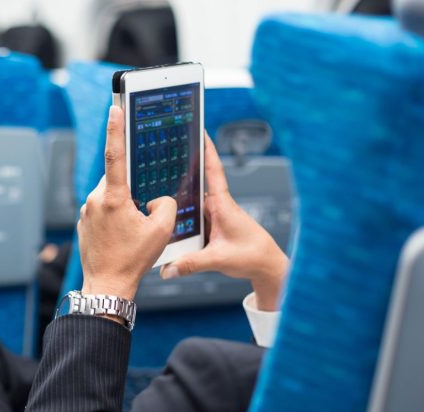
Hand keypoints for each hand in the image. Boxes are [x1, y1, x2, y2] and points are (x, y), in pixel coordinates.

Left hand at [77, 105, 176, 300]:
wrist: (107, 285)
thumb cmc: (132, 260)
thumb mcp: (162, 230)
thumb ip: (165, 204)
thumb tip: (157, 198)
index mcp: (113, 197)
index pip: (114, 154)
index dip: (115, 129)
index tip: (114, 108)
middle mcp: (95, 200)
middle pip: (117, 179)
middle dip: (132, 188)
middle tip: (143, 210)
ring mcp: (87, 211)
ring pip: (111, 195)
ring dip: (124, 204)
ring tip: (132, 231)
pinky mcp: (84, 222)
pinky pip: (103, 209)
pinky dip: (115, 216)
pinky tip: (123, 236)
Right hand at [160, 133, 288, 310]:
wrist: (266, 267)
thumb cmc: (252, 256)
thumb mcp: (218, 260)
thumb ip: (191, 264)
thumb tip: (167, 269)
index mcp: (223, 204)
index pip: (213, 170)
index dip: (207, 149)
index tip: (199, 130)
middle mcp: (217, 206)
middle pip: (193, 187)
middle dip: (177, 176)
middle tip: (159, 164)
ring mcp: (214, 216)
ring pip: (190, 206)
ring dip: (177, 205)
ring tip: (157, 203)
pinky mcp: (211, 227)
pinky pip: (192, 220)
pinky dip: (181, 221)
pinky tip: (168, 227)